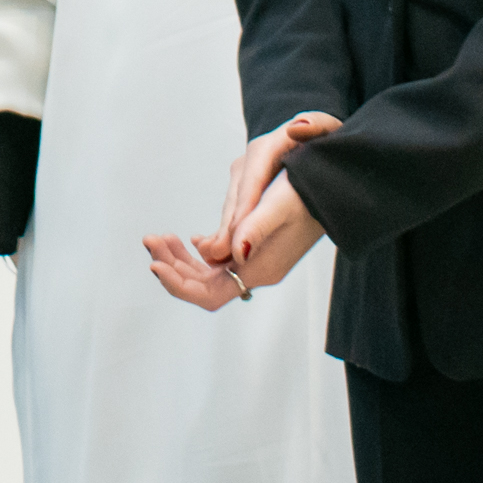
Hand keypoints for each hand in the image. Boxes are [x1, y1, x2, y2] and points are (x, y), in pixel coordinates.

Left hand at [144, 113, 337, 309]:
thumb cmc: (306, 192)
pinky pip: (220, 263)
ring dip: (181, 258)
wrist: (332, 187)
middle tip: (150, 239)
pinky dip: (198, 252)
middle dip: (173, 266)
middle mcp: (257, 271)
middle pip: (204, 286)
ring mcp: (256, 263)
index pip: (209, 295)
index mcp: (259, 268)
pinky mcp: (256, 251)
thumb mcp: (279, 204)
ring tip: (160, 236)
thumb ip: (255, 228)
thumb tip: (231, 252)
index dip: (178, 284)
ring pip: (209, 273)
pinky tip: (189, 237)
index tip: (154, 263)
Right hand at [213, 112, 338, 255]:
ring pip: (233, 205)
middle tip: (220, 253)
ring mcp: (244, 174)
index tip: (237, 230)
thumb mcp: (326, 127)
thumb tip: (299, 127)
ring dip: (226, 230)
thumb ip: (316, 124)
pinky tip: (224, 252)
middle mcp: (250, 159)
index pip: (253, 178)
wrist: (320, 139)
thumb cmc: (324, 135)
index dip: (245, 206)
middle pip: (237, 196)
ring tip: (218, 257)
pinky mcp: (245, 187)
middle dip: (230, 225)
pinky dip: (230, 230)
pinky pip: (236, 211)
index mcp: (268, 146)